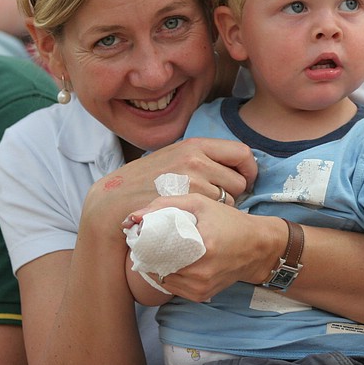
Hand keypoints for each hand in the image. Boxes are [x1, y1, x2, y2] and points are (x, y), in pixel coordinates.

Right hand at [83, 137, 257, 238]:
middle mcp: (197, 160)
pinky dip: (210, 219)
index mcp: (195, 145)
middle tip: (214, 199)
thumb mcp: (172, 157)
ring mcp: (192, 184)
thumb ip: (200, 157)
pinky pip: (216, 215)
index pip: (242, 153)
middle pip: (240, 181)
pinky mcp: (188, 205)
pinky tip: (194, 218)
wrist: (114, 201)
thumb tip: (233, 162)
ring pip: (230, 201)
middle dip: (233, 192)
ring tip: (197, 208)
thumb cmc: (145, 181)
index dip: (249, 169)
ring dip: (221, 208)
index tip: (245, 180)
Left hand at [131, 193, 284, 301]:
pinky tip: (176, 261)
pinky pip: (173, 287)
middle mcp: (201, 272)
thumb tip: (133, 217)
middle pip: (157, 266)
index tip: (140, 233)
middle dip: (149, 254)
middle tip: (148, 241)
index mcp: (202, 245)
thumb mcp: (200, 203)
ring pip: (162, 278)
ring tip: (162, 250)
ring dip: (158, 265)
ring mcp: (201, 287)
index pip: (157, 249)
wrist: (257, 247)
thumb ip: (166, 205)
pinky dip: (170, 274)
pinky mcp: (201, 296)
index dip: (144, 242)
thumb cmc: (228, 221)